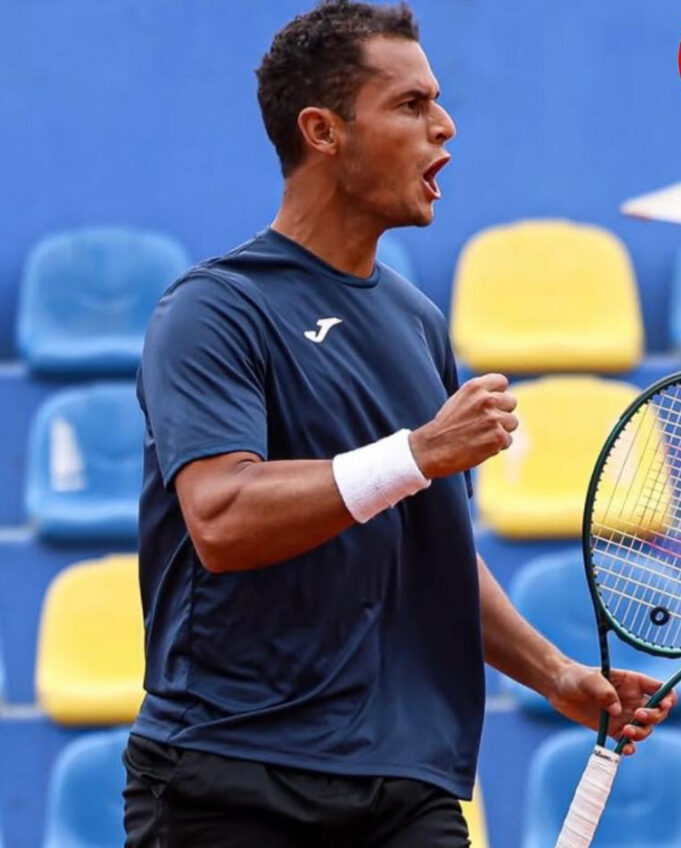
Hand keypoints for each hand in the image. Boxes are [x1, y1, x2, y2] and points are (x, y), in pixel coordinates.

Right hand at [410, 373, 517, 477]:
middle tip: (485, 423)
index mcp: (475, 387)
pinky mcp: (498, 437)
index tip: (491, 404)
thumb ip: (479, 395)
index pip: (502, 382)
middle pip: (511, 402)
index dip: (498, 394)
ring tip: (481, 436)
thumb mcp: (459, 400)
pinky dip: (496, 446)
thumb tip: (503, 396)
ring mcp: (493, 419)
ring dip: (501, 430)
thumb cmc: (445, 426)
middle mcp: (486, 400)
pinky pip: (507, 440)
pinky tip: (480, 446)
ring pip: (512, 422)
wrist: (432, 449)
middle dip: (502, 412)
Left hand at [547, 661, 677, 755]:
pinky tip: (624, 748)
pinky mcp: (612, 729)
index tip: (661, 704)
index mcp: (632, 682)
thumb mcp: (587, 679)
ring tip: (625, 731)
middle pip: (657, 712)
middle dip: (653, 716)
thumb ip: (603, 691)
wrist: (557, 688)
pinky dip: (629, 747)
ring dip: (641, 733)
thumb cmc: (574, 677)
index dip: (667, 698)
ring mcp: (623, 716)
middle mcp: (631, 700)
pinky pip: (627, 742)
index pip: (659, 689)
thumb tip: (617, 710)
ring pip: (644, 729)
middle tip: (638, 715)